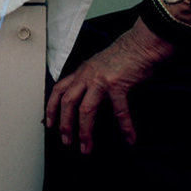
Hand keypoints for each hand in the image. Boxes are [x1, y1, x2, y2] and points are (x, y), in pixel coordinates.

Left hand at [44, 17, 173, 153]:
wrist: (140, 43)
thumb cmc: (123, 55)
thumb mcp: (99, 65)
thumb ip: (92, 79)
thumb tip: (88, 97)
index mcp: (82, 71)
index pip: (59, 89)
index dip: (51, 107)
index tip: (50, 123)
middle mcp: (87, 75)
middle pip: (67, 102)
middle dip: (64, 124)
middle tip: (66, 141)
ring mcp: (101, 80)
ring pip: (85, 109)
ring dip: (84, 131)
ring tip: (86, 147)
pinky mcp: (117, 84)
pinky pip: (120, 110)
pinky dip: (125, 127)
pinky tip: (130, 137)